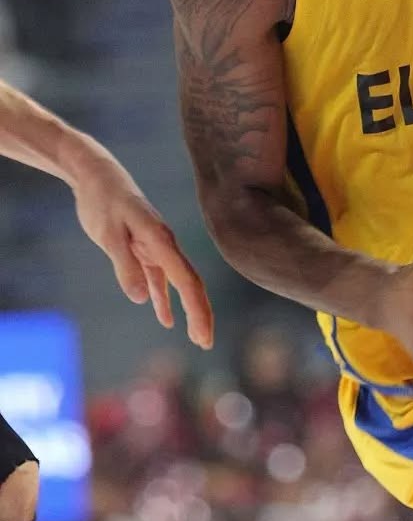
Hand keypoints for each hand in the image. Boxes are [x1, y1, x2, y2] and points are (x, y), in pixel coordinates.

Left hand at [70, 146, 213, 348]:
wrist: (98, 177)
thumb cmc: (104, 202)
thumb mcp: (109, 235)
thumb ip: (125, 265)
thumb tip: (141, 299)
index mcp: (162, 241)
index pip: (187, 281)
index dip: (197, 310)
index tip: (204, 336)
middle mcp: (165, 246)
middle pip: (190, 284)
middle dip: (200, 314)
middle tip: (206, 344)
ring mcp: (156, 248)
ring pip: (178, 283)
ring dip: (188, 309)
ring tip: (196, 336)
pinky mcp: (142, 249)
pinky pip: (159, 279)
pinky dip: (163, 299)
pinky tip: (164, 318)